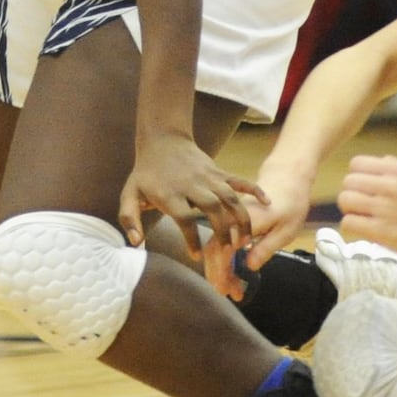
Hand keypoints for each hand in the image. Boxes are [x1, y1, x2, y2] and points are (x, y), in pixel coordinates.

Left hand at [117, 133, 266, 281]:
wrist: (163, 141)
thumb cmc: (146, 174)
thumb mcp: (129, 194)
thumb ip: (129, 219)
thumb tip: (135, 242)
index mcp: (170, 194)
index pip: (184, 218)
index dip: (192, 238)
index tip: (196, 256)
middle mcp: (192, 185)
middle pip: (212, 207)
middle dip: (222, 231)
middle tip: (227, 252)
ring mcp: (208, 177)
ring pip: (230, 197)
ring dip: (240, 218)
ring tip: (246, 239)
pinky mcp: (219, 172)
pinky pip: (240, 180)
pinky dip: (254, 190)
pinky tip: (266, 203)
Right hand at [218, 157, 313, 295]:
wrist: (287, 177)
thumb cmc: (291, 204)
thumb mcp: (285, 230)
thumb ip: (265, 248)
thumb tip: (248, 267)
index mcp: (243, 222)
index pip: (223, 252)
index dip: (222, 274)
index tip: (229, 291)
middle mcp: (231, 220)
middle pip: (214, 251)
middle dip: (218, 275)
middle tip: (230, 294)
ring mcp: (230, 220)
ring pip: (216, 247)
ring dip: (220, 268)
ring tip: (232, 288)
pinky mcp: (232, 221)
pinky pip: (222, 241)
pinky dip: (224, 258)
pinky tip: (232, 271)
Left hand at [335, 153, 396, 261]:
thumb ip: (394, 165)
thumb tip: (376, 160)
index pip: (356, 163)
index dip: (356, 176)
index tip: (364, 188)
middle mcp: (390, 185)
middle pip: (347, 182)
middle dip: (351, 194)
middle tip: (362, 206)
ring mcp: (384, 208)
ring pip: (345, 200)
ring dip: (349, 210)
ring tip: (362, 217)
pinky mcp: (380, 230)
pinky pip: (348, 222)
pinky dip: (352, 228)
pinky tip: (363, 230)